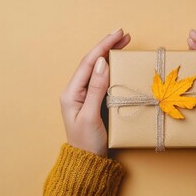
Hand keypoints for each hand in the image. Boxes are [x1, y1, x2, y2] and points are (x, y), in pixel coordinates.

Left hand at [59, 29, 130, 156]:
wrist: (87, 161)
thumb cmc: (87, 142)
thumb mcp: (91, 116)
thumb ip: (96, 89)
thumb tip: (103, 63)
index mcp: (72, 92)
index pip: (89, 63)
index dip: (103, 46)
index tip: (117, 34)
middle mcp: (76, 90)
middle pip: (92, 62)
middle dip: (107, 46)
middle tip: (123, 34)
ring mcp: (84, 95)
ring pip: (97, 69)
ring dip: (110, 55)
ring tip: (123, 43)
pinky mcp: (93, 100)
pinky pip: (102, 79)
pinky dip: (111, 68)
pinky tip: (118, 62)